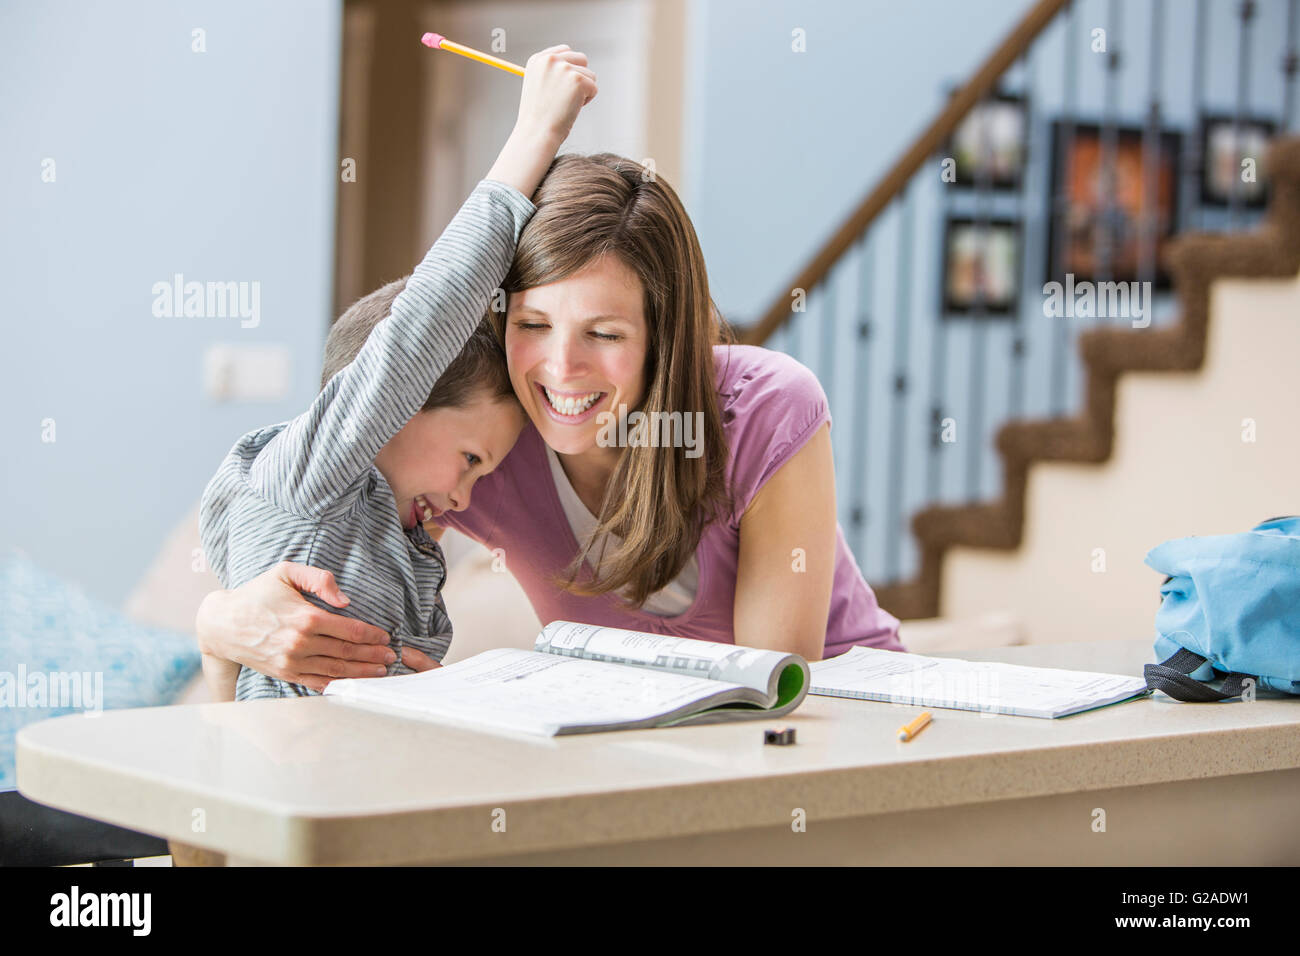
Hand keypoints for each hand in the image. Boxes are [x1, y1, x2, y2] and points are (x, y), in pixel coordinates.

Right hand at [195, 561, 398, 692]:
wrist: (222, 623)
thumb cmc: (257, 594)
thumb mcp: (285, 572)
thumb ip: (319, 578)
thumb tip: (344, 600)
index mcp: (306, 617)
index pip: (349, 630)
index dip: (371, 635)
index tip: (386, 637)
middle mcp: (301, 643)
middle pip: (347, 653)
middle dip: (372, 656)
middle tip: (391, 657)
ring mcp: (292, 661)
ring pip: (336, 671)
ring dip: (361, 673)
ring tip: (380, 671)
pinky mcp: (285, 673)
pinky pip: (318, 682)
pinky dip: (338, 684)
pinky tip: (353, 683)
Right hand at [514, 44, 596, 145]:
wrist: (537, 132)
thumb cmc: (537, 117)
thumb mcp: (538, 87)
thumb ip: (552, 73)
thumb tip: (573, 69)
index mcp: (538, 59)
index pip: (565, 51)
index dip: (571, 68)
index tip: (566, 85)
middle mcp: (550, 59)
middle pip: (581, 59)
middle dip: (580, 78)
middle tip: (568, 97)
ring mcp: (564, 68)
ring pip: (590, 75)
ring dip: (584, 91)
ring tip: (567, 105)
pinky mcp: (577, 80)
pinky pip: (594, 88)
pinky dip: (587, 100)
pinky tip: (572, 109)